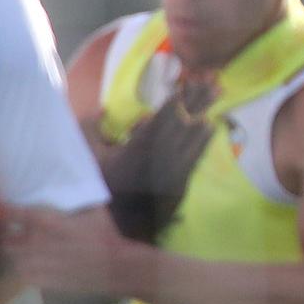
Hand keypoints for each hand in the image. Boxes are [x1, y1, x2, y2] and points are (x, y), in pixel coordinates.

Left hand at [0, 206, 132, 296]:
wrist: (114, 267)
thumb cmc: (104, 235)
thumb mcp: (92, 208)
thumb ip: (77, 196)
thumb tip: (72, 179)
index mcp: (46, 221)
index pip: (12, 213)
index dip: (4, 210)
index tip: (4, 208)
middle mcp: (37, 242)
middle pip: (7, 236)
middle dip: (6, 232)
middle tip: (10, 229)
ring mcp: (38, 264)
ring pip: (12, 256)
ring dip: (13, 251)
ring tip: (19, 247)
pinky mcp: (43, 281)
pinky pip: (22, 274)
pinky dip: (22, 268)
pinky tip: (29, 264)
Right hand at [102, 76, 216, 242]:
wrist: (111, 224)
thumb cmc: (97, 184)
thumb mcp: (84, 154)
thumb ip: (91, 128)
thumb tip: (104, 110)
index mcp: (133, 151)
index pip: (160, 119)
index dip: (176, 99)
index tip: (188, 81)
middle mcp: (155, 161)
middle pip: (181, 123)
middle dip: (197, 98)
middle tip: (213, 79)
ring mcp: (169, 174)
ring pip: (190, 137)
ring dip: (205, 112)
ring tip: (219, 92)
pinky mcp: (177, 186)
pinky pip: (193, 159)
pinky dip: (202, 141)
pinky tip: (211, 126)